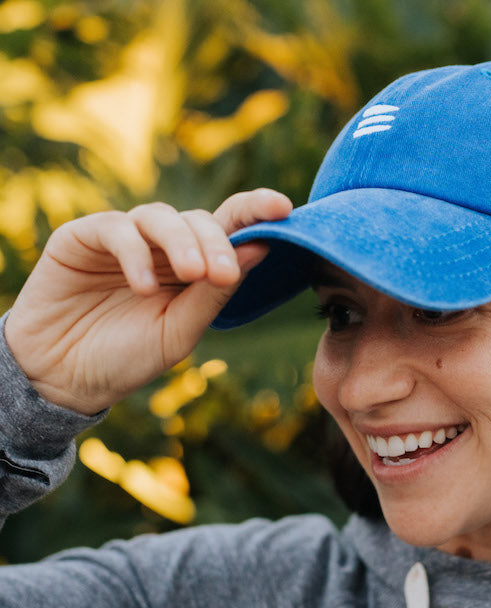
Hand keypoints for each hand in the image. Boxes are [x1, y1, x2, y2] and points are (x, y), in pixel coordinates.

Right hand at [4, 189, 291, 414]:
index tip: (284, 208)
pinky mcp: (84, 236)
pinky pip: (117, 229)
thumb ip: (215, 293)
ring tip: (192, 275)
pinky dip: (136, 254)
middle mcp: (163, 246)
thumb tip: (260, 248)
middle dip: (217, 242)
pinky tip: (145, 286)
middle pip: (201, 220)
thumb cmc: (128, 356)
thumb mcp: (180, 330)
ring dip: (182, 243)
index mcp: (194, 267)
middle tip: (223, 272)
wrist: (66, 377)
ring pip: (161, 217)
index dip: (256, 212)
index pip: (230, 229)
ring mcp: (125, 237)